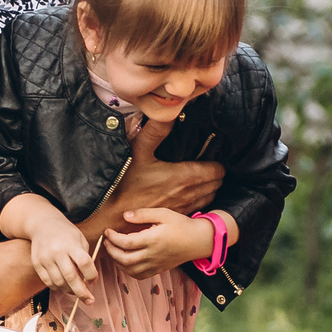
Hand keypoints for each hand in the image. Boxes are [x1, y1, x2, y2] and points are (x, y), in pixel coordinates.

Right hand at [27, 217, 97, 299]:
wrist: (42, 224)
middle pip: (70, 277)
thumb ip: (84, 258)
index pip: (84, 262)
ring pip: (59, 283)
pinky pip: (48, 282)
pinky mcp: (37, 264)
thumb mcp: (79, 239)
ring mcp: (45, 259)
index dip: (91, 275)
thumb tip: (87, 280)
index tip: (93, 280)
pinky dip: (58, 288)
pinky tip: (64, 287)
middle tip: (89, 300)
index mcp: (71, 244)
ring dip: (70, 291)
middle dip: (81, 292)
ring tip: (77, 292)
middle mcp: (57, 252)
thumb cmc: (66, 233)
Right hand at [88, 118, 222, 234]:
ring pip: (210, 196)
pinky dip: (201, 199)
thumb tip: (167, 113)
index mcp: (184, 176)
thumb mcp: (138, 152)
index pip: (217, 170)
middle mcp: (189, 194)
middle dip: (216, 173)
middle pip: (217, 183)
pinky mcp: (178, 218)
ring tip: (202, 176)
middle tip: (207, 162)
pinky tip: (190, 191)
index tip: (211, 153)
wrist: (113, 216)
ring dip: (210, 186)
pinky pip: (200, 208)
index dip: (217, 161)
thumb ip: (156, 131)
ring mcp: (185, 208)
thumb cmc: (124, 184)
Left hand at [104, 206, 215, 277]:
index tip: (107, 231)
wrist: (198, 241)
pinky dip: (128, 271)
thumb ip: (143, 214)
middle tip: (106, 242)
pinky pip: (139, 275)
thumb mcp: (163, 213)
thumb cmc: (181, 225)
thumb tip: (125, 216)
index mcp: (152, 240)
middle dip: (111, 251)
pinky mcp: (158, 269)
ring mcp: (155, 264)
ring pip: (129, 270)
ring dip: (117, 262)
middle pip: (124, 259)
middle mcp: (152, 255)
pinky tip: (125, 262)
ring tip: (113, 251)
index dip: (113, 238)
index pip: (126, 243)